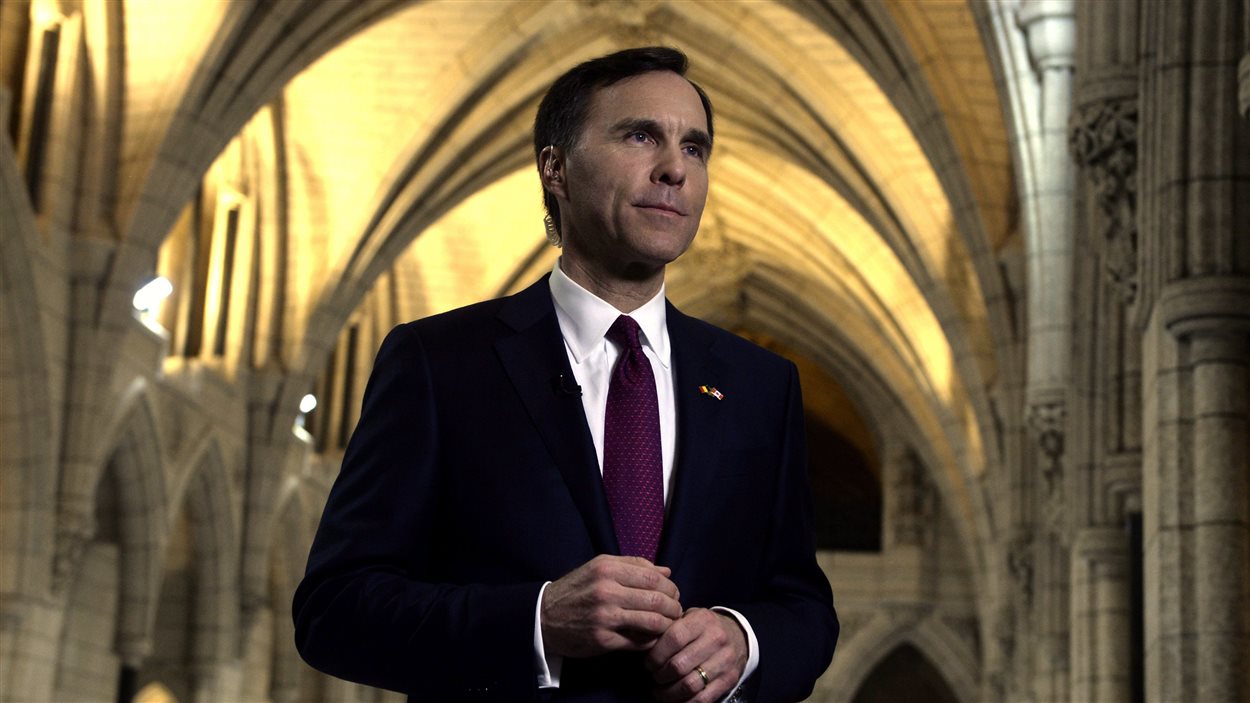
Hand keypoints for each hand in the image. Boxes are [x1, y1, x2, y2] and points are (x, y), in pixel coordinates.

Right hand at [541, 554, 682, 657]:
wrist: (544, 616)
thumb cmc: (576, 589)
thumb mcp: (599, 567)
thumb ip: (633, 565)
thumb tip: (666, 572)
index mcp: (607, 569)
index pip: (653, 578)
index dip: (670, 587)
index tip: (674, 594)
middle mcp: (607, 591)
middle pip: (657, 599)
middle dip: (674, 607)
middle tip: (676, 611)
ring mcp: (605, 617)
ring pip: (652, 622)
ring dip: (667, 624)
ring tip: (668, 624)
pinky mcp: (603, 640)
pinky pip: (639, 642)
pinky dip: (651, 640)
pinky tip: (652, 637)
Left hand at [645, 608, 748, 702]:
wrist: (738, 635)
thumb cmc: (703, 627)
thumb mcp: (689, 617)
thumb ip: (669, 627)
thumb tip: (641, 644)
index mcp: (703, 620)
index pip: (673, 638)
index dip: (655, 655)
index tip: (647, 663)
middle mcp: (716, 639)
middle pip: (679, 665)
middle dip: (659, 676)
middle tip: (651, 678)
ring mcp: (725, 661)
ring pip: (689, 685)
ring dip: (668, 693)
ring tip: (658, 692)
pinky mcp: (729, 679)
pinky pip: (703, 699)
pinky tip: (674, 699)